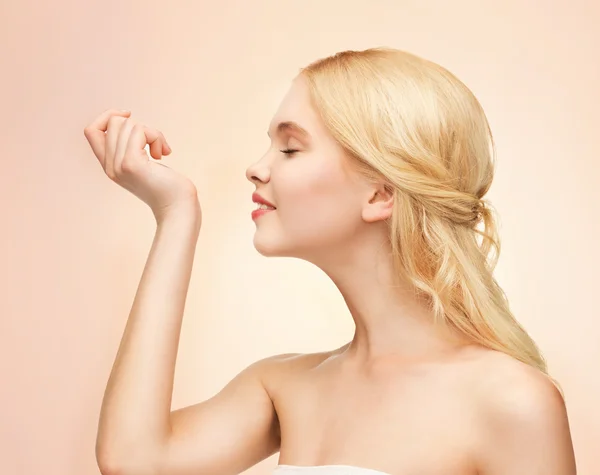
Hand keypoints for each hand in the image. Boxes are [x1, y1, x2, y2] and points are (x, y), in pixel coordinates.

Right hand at [83, 109, 200, 223]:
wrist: (178, 210)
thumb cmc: (169, 187)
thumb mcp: (145, 164)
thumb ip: (132, 146)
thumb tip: (127, 118)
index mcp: (110, 166)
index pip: (91, 130)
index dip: (108, 116)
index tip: (130, 117)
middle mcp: (110, 167)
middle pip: (113, 122)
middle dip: (140, 126)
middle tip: (155, 146)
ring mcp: (118, 166)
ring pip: (127, 124)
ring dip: (152, 132)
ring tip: (161, 152)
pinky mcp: (131, 164)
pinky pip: (139, 131)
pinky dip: (156, 136)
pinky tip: (164, 153)